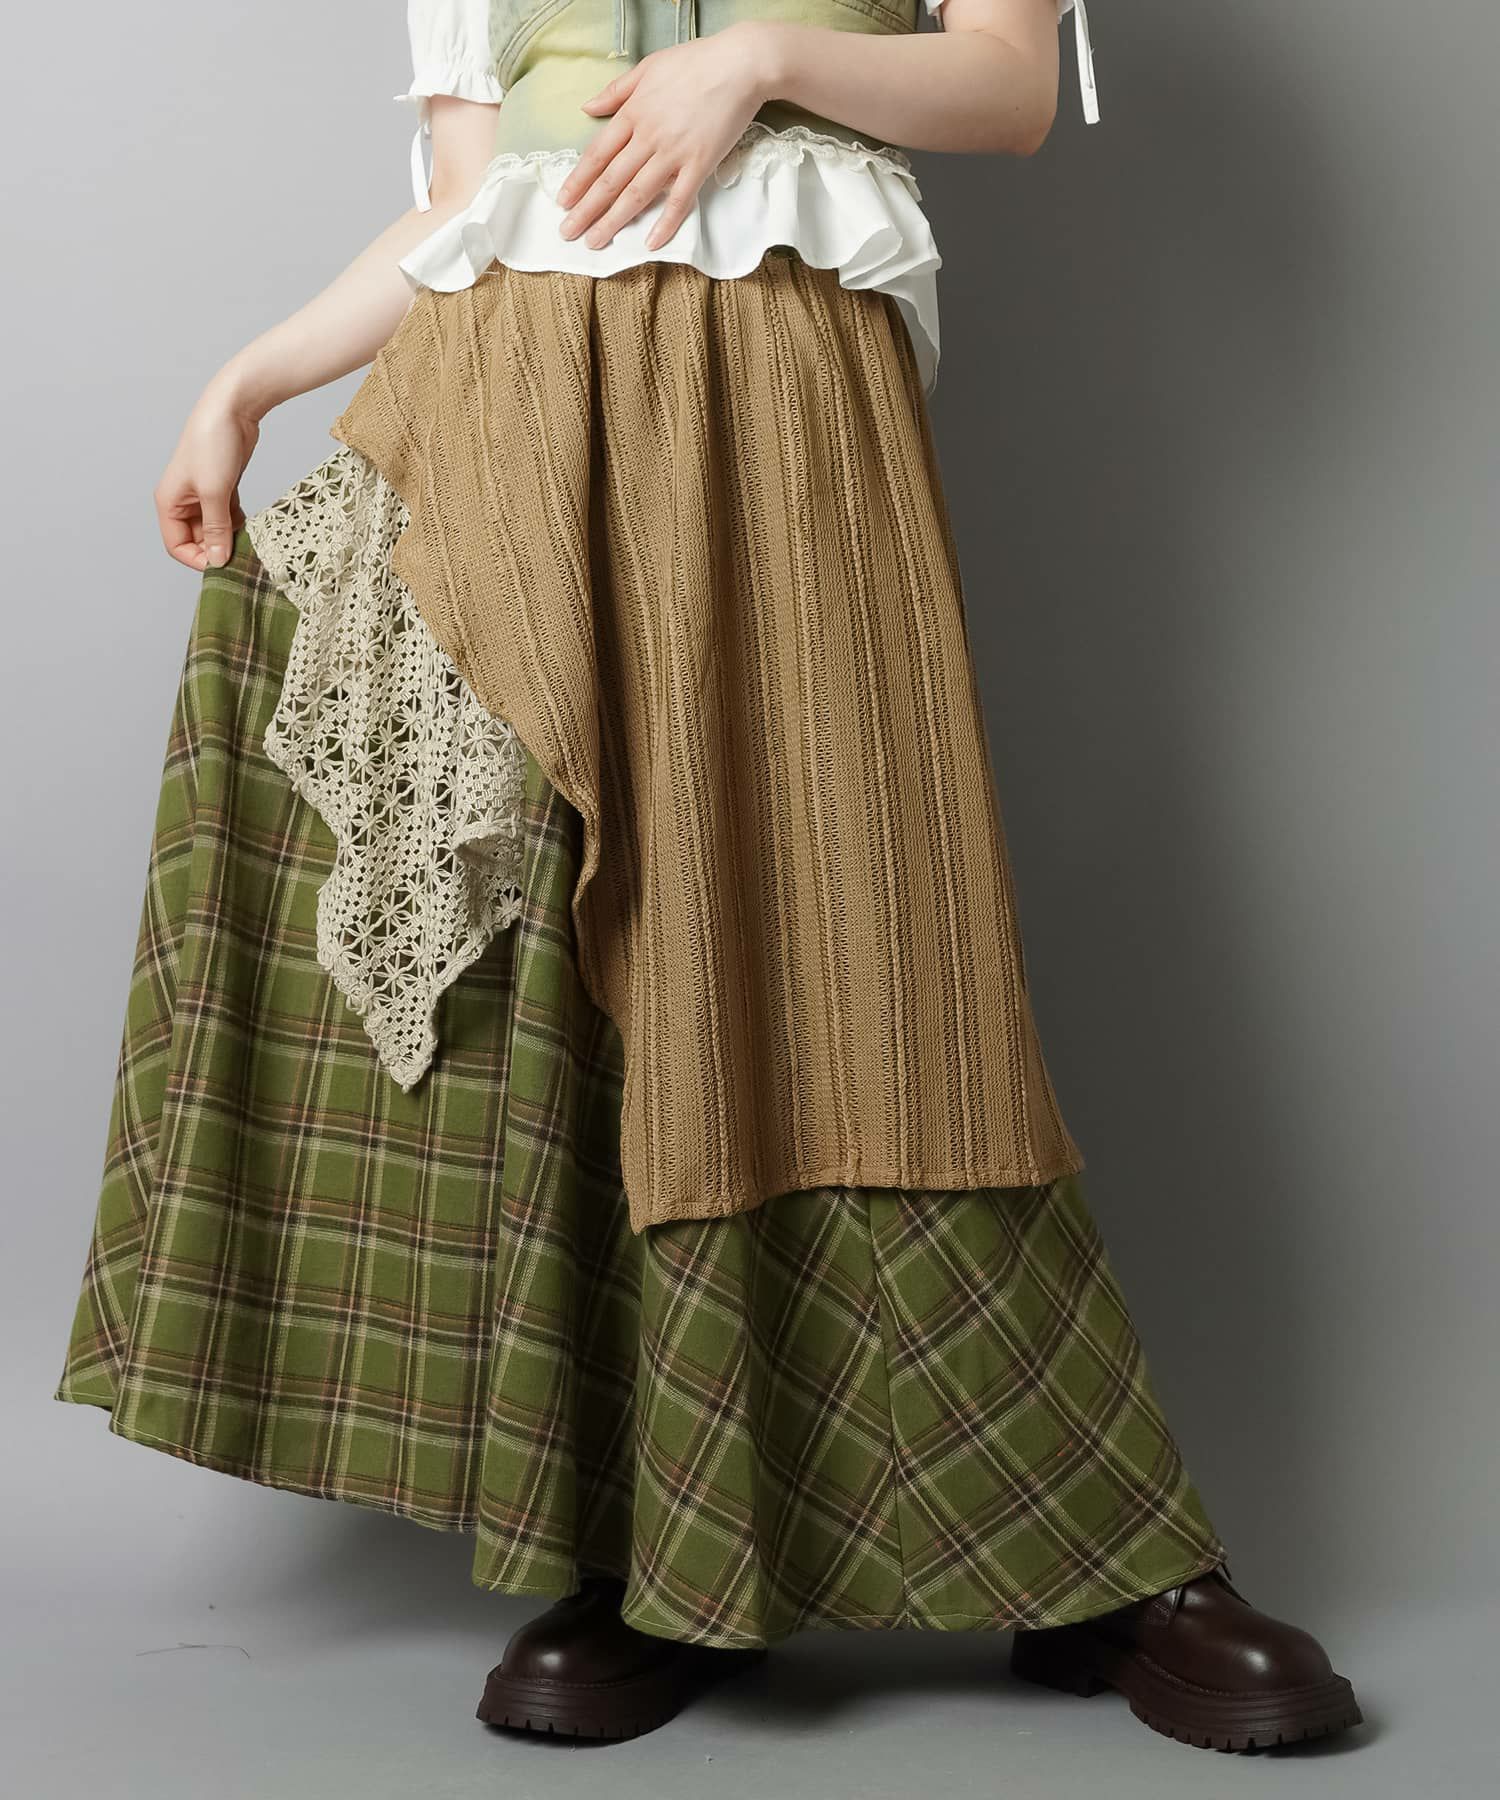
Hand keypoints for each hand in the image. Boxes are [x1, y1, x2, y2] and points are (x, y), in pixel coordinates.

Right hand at [154, 380, 260, 571]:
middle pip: (197, 540)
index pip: (176, 545)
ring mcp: (202, 495)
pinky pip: (226, 517)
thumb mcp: (214, 493)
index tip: (222, 565)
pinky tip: (249, 525)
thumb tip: (217, 561)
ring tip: (248, 541)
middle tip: (241, 555)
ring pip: (214, 530)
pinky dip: (236, 524)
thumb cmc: (213, 444)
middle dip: (216, 549)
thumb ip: (216, 530)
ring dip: (229, 537)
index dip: (197, 559)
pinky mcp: (222, 488)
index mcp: (169, 502)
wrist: (232, 409)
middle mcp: (182, 501)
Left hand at [557, 24, 778, 251]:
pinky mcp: (700, 164)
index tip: (562, 201)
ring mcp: (674, 152)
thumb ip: (616, 91)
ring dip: (613, 221)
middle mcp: (648, 136)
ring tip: (595, 242)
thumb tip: (588, 107)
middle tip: (568, 232)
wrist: (740, 64)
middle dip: (586, 209)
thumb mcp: (648, 67)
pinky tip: (650, 243)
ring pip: (637, 193)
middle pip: (610, 179)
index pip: (597, 153)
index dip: (578, 180)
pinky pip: (680, 199)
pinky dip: (666, 223)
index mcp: (633, 112)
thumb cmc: (695, 62)